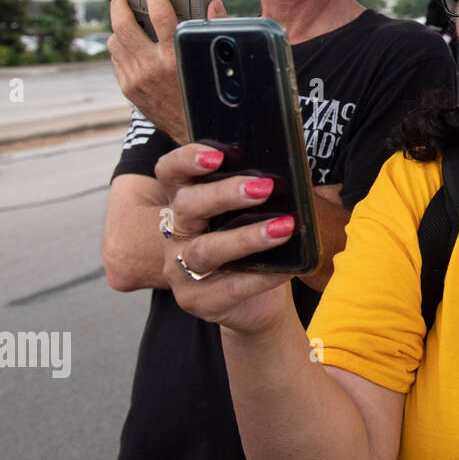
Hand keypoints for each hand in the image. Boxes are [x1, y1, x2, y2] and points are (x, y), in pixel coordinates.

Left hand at [108, 0, 226, 144]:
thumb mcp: (215, 63)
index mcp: (177, 57)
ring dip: (118, 27)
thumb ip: (214, 30)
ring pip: (114, 41)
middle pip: (123, 25)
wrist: (198, 136)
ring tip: (126, 20)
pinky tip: (130, 44)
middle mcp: (153, 67)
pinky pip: (116, 60)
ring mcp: (137, 79)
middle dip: (120, 5)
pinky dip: (121, 48)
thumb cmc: (211, 96)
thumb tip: (213, 5)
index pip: (159, 15)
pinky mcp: (129, 89)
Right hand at [156, 143, 294, 333]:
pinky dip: (262, 276)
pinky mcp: (197, 301)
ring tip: (283, 227)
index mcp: (185, 204)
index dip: (186, 159)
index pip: (170, 173)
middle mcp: (176, 235)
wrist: (257, 304)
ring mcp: (181, 271)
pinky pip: (230, 287)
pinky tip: (286, 269)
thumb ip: (257, 196)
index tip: (217, 155)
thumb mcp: (251, 218)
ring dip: (246, 237)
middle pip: (187, 206)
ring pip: (206, 249)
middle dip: (224, 194)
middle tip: (263, 188)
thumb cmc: (254, 250)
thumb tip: (287, 176)